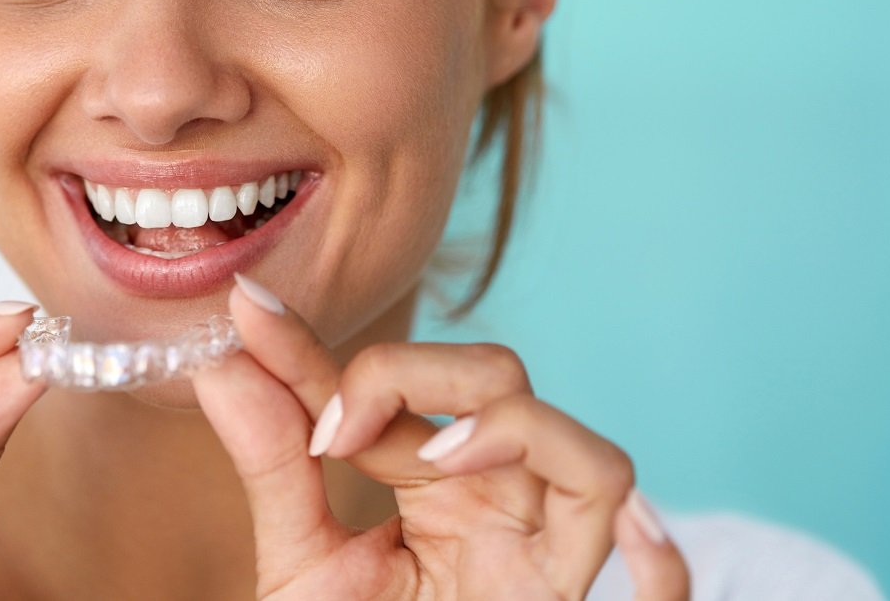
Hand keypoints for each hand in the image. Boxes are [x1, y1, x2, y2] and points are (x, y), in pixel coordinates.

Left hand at [193, 276, 690, 599]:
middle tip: (332, 431)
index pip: (396, 381)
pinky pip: (667, 587)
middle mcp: (499, 501)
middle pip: (502, 381)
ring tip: (432, 460)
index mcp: (436, 479)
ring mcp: (542, 557)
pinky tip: (625, 533)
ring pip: (591, 459)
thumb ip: (273, 465)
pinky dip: (659, 556)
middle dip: (415, 371)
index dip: (324, 349)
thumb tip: (222, 364)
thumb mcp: (300, 565)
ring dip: (516, 430)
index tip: (252, 316)